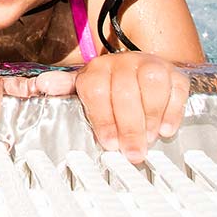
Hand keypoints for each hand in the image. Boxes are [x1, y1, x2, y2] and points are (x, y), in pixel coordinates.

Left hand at [74, 52, 190, 156]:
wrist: (138, 69)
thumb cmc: (108, 87)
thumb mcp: (83, 88)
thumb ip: (63, 88)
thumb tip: (40, 85)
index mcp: (97, 69)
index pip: (97, 91)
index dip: (103, 120)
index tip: (109, 144)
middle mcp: (123, 62)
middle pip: (126, 93)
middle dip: (129, 127)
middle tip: (133, 153)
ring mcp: (151, 65)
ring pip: (152, 86)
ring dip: (151, 117)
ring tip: (149, 139)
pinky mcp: (175, 73)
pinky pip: (177, 88)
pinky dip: (173, 110)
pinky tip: (166, 129)